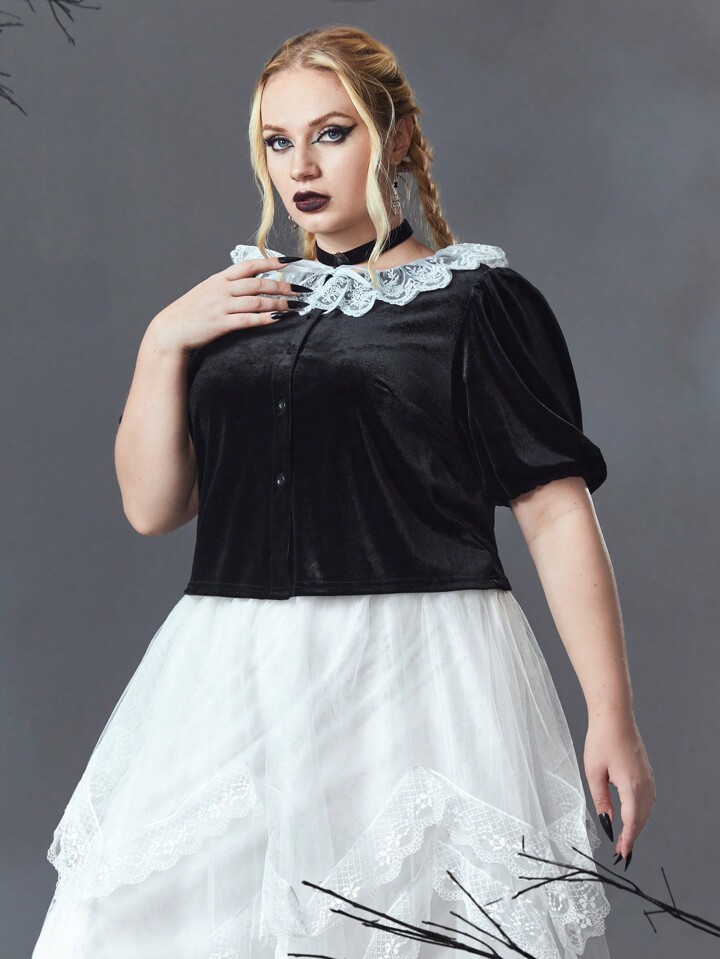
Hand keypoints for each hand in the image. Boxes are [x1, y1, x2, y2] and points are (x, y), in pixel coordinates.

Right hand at [146, 256, 309, 354]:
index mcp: (220, 278)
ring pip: (257, 301)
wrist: (171, 329)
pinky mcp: (221, 324)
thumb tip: (252, 283)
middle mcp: (222, 289)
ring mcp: (221, 306)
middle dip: (283, 286)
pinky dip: (265, 318)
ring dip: (279, 303)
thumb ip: (229, 285)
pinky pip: (248, 319)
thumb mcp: (208, 291)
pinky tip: (278, 318)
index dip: (272, 262)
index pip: (250, 265)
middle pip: (259, 284)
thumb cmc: (192, 311)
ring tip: (296, 307)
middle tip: (301, 290)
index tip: (291, 261)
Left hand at [583, 711, 655, 867]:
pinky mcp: (647, 773)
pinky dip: (641, 813)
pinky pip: (647, 800)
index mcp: (632, 786)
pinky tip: (633, 817)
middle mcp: (645, 785)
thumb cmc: (602, 740)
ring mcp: (648, 778)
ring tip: (625, 838)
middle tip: (621, 852)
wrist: (615, 717)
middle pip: (641, 819)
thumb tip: (608, 821)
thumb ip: (602, 800)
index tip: (622, 854)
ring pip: (646, 811)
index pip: (632, 822)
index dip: (627, 840)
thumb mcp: (594, 772)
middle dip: (632, 837)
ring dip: (637, 826)